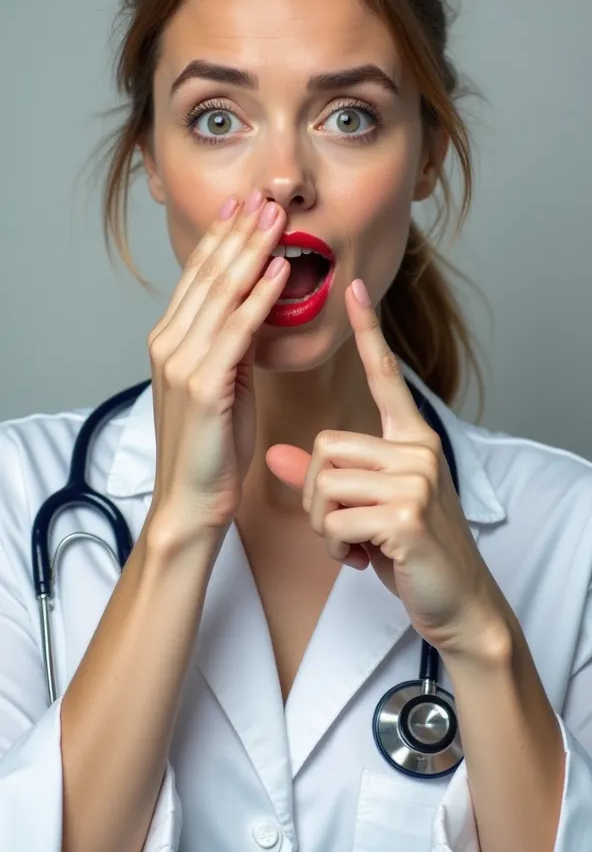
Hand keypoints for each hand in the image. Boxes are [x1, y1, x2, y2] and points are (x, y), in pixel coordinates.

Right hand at [145, 191, 289, 548]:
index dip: (222, 239)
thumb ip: (231, 345)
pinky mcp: (204, 383)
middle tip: (265, 199)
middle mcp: (169, 343)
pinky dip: (261, 296)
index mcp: (169, 341)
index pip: (198, 278)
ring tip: (276, 220)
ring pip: (222, 293)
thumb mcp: (223, 384)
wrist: (192, 500)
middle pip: (209, 276)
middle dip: (240, 234)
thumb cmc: (212, 447)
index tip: (244, 208)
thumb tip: (256, 308)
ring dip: (253, 252)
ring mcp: (183, 361)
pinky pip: (239, 329)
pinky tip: (280, 271)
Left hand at [266, 278, 506, 656]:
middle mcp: (418, 449)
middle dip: (315, 499)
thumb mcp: (363, 508)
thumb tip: (274, 454)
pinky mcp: (407, 513)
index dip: (369, 332)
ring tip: (354, 545)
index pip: (385, 376)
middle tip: (340, 529)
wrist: (454, 600)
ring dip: (325, 527)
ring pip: (324, 483)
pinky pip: (336, 518)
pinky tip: (361, 559)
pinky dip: (335, 547)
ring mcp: (416, 478)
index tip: (356, 289)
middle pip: (325, 446)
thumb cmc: (408, 550)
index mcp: (410, 438)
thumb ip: (322, 477)